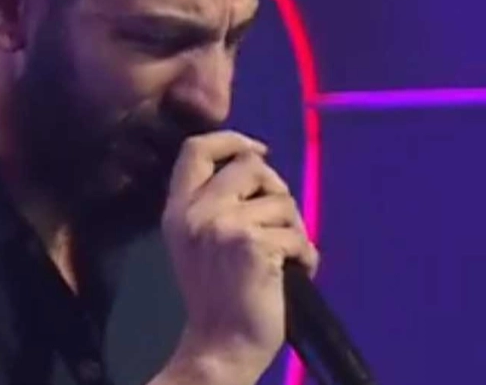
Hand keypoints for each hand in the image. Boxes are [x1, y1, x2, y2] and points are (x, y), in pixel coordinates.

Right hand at [158, 132, 318, 384]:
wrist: (221, 346)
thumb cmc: (218, 296)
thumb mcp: (200, 242)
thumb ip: (217, 202)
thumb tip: (258, 164)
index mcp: (179, 210)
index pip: (195, 149)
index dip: (231, 139)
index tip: (257, 150)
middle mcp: (197, 212)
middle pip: (252, 166)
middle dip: (277, 189)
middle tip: (281, 222)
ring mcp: (224, 226)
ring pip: (283, 201)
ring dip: (294, 228)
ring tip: (284, 257)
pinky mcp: (254, 244)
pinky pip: (298, 233)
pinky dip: (306, 255)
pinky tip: (295, 273)